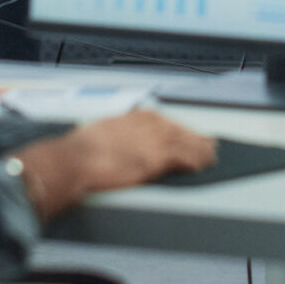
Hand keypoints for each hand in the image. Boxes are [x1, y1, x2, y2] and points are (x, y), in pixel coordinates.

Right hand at [13, 110, 216, 219]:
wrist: (74, 161)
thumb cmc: (78, 152)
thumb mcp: (99, 133)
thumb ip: (114, 135)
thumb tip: (116, 143)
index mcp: (131, 117)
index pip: (162, 120)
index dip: (176, 128)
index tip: (184, 132)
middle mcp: (146, 125)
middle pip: (177, 129)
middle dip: (193, 137)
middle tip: (208, 142)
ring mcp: (153, 140)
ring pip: (185, 142)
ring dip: (199, 149)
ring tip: (210, 155)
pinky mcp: (157, 158)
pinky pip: (183, 158)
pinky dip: (195, 161)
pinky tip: (201, 165)